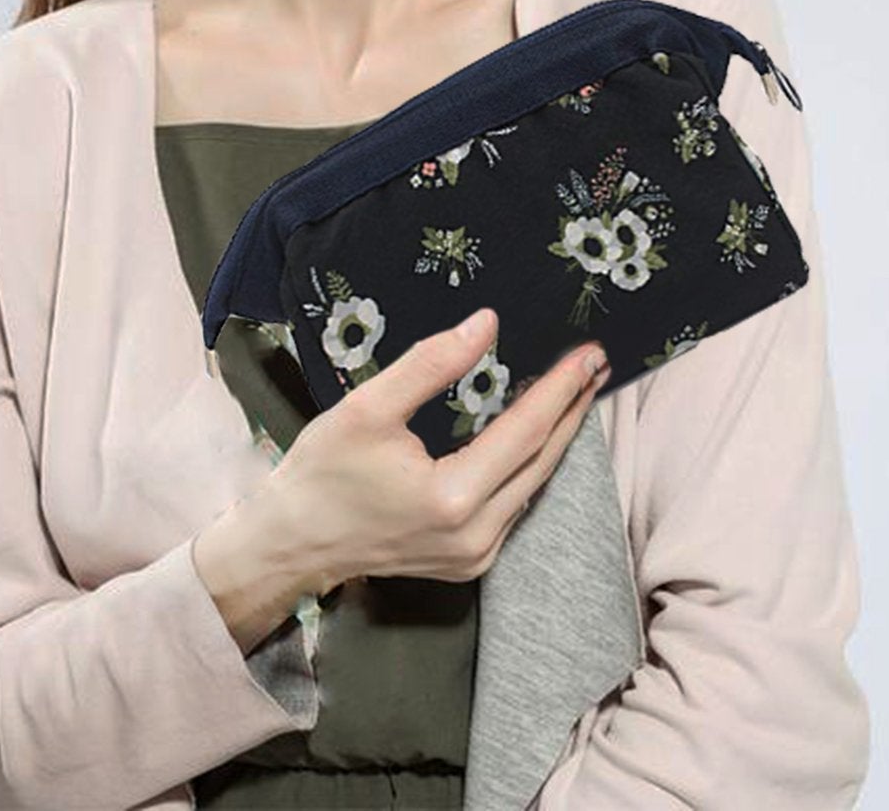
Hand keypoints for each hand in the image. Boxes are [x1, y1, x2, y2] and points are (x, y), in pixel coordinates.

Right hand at [267, 307, 609, 593]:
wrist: (292, 541)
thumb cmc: (322, 472)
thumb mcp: (368, 408)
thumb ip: (430, 365)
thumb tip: (487, 325)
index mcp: (453, 498)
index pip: (524, 432)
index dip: (559, 389)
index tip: (588, 353)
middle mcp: (475, 535)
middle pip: (541, 460)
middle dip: (572, 409)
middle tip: (596, 364)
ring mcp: (475, 556)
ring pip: (533, 485)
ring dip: (556, 436)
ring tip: (576, 391)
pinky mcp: (468, 562)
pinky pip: (515, 505)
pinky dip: (530, 465)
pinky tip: (537, 434)